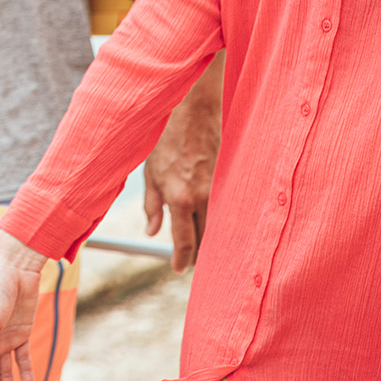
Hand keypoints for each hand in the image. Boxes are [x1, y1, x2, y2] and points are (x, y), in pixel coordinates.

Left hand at [143, 60, 221, 271]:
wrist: (193, 111)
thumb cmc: (165, 139)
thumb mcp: (150, 173)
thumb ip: (152, 206)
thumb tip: (152, 232)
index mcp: (180, 199)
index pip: (185, 242)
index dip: (182, 260)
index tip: (179, 269)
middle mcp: (203, 198)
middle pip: (206, 241)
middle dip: (198, 255)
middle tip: (190, 261)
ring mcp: (219, 189)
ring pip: (218, 226)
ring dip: (210, 240)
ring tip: (202, 248)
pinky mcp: (230, 179)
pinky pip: (226, 208)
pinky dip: (220, 220)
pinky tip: (214, 223)